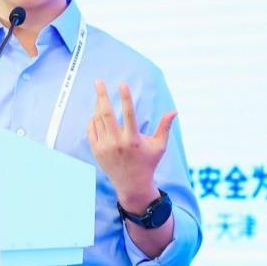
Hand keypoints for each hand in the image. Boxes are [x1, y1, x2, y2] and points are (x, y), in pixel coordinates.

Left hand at [87, 80, 176, 212]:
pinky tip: (97, 113)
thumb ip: (164, 127)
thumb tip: (174, 111)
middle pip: (106, 113)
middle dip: (101, 95)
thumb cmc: (148, 162)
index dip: (126, 98)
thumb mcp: (159, 146)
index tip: (122, 84)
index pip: (129, 114)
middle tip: (97, 81)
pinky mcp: (96, 150)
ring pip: (97, 119)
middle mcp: (117, 142)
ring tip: (100, 96)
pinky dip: (93, 119)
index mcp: (133, 140)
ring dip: (98, 105)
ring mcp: (104, 146)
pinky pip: (92, 128)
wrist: (131, 184)